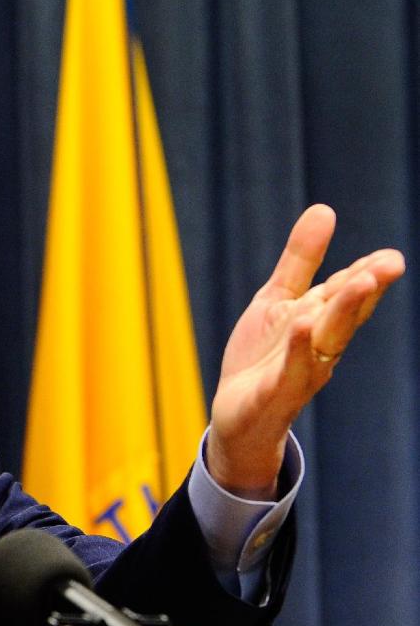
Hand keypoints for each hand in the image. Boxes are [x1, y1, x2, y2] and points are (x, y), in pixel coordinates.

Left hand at [207, 204, 404, 497]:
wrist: (235, 416)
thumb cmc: (262, 358)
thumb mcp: (276, 301)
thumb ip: (300, 261)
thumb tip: (324, 208)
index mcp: (320, 321)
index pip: (347, 294)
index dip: (367, 274)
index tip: (389, 256)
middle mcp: (318, 345)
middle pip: (345, 313)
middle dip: (365, 289)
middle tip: (389, 264)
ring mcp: (298, 369)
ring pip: (327, 339)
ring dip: (344, 312)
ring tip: (359, 283)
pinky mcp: (274, 392)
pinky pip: (290, 369)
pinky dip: (298, 349)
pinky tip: (303, 325)